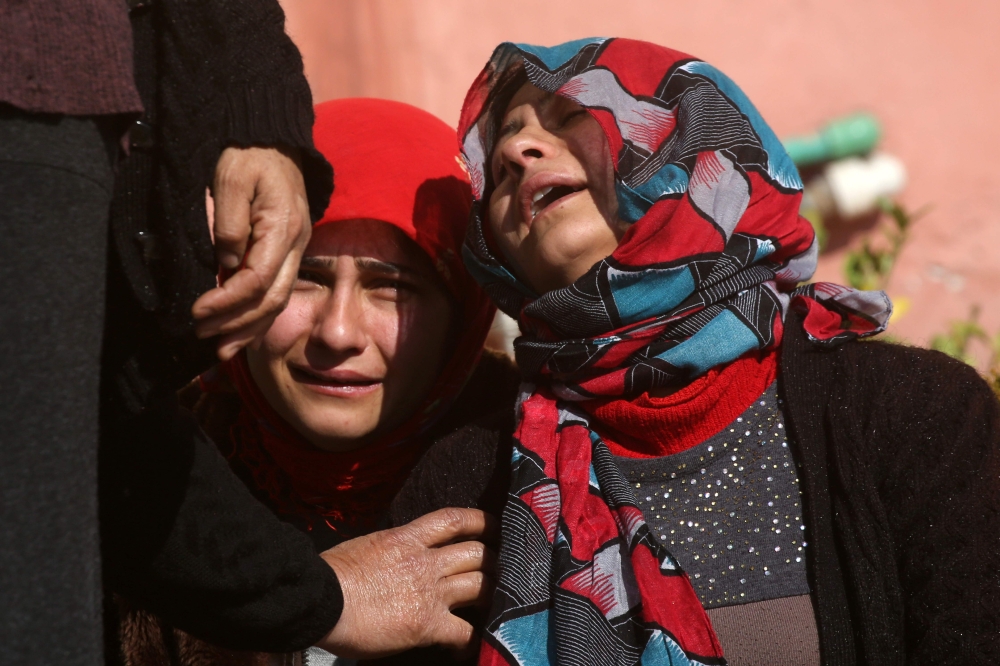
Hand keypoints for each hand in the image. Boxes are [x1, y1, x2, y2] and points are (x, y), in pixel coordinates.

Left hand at [192, 145, 311, 360]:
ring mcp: (295, 248)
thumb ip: (228, 225)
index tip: (196, 312)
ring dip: (249, 328)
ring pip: (278, 301)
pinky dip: (257, 315)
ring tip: (221, 349)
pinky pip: (276, 291)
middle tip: (204, 338)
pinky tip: (240, 330)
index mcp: (282, 227)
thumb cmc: (248, 154)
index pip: (257, 280)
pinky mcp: (287, 250)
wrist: (272, 138)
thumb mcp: (230, 179)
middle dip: (238, 325)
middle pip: (272, 299)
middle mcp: (296, 243)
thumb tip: (226, 265)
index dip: (226, 302)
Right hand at [316, 508, 496, 658]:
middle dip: (491, 560)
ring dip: (489, 593)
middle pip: (476, 554)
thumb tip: (396, 554)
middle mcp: (425, 561)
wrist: (320, 600)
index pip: (453, 520)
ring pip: (479, 586)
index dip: (479, 521)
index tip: (491, 526)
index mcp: (406, 538)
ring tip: (489, 601)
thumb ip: (391, 547)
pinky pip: (464, 632)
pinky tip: (465, 645)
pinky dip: (470, 639)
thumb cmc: (330, 574)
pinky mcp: (427, 624)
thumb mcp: (366, 545)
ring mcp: (430, 592)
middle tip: (495, 568)